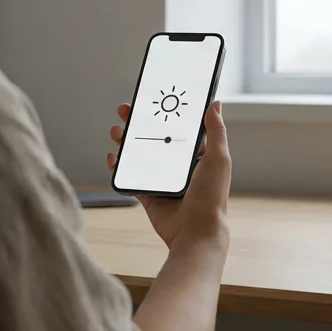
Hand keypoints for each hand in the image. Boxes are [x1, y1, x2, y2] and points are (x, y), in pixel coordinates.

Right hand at [108, 101, 231, 249]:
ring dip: (126, 142)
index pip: (178, 129)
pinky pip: (130, 178)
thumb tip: (215, 104)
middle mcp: (178, 167)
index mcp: (196, 156)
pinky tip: (113, 157)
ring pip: (140, 155)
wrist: (195, 229)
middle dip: (139, 124)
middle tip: (126, 110)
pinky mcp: (149, 195)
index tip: (152, 101)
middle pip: (154, 139)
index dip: (165, 115)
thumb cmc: (211, 195)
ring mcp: (162, 180)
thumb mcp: (218, 158)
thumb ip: (216, 131)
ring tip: (116, 131)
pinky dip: (119, 167)